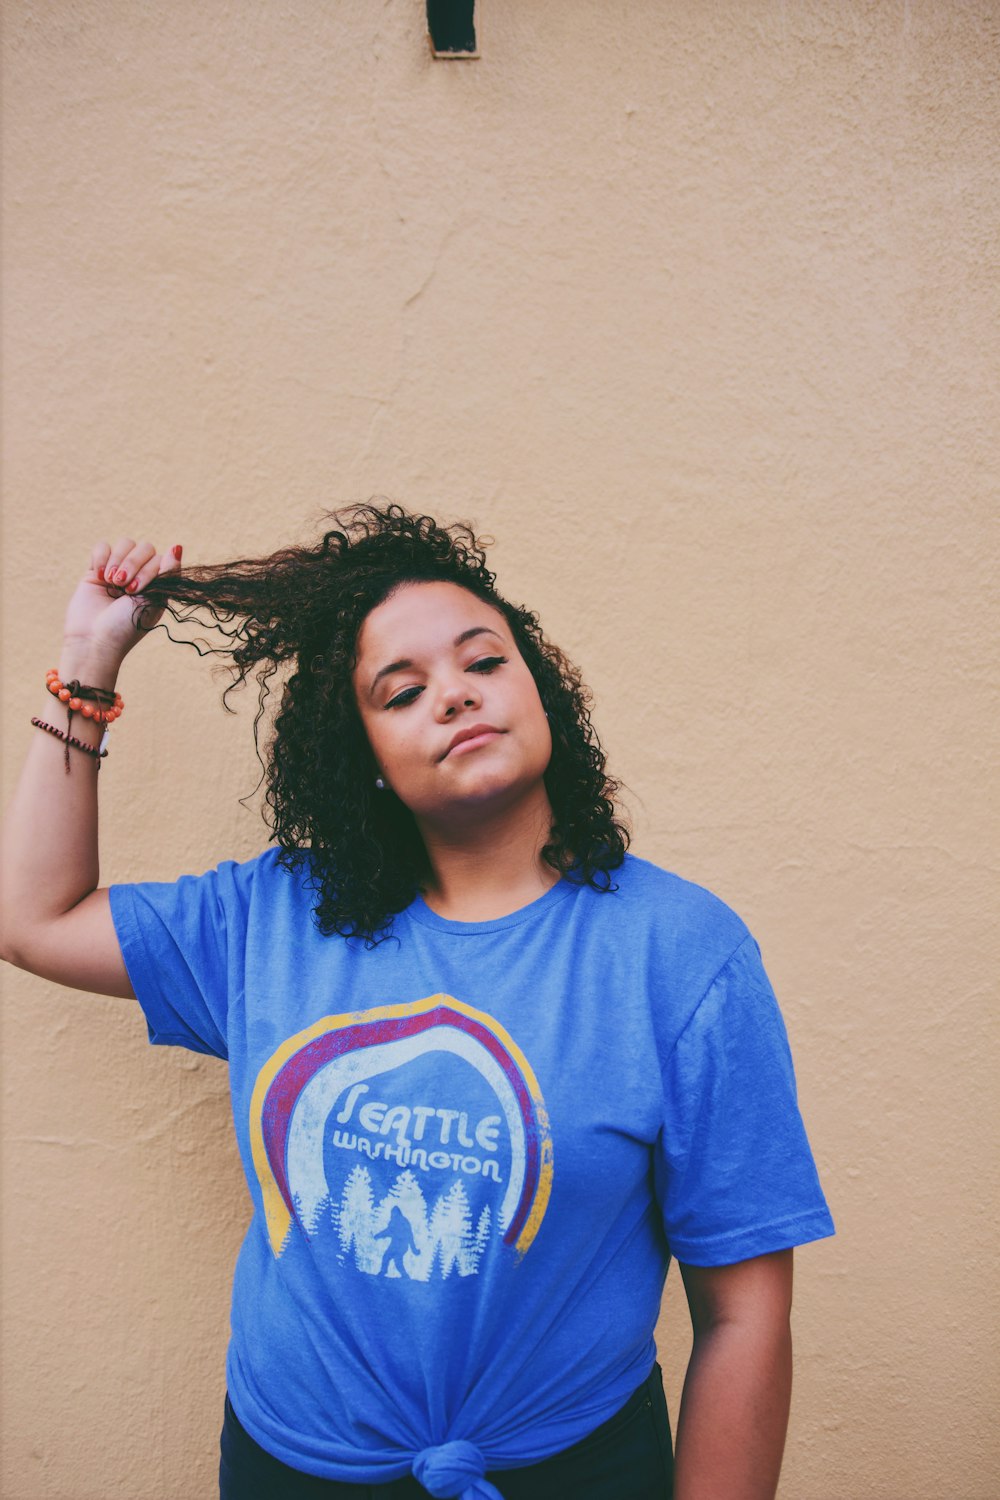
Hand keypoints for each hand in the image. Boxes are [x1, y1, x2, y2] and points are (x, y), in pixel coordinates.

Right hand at [62, 537, 183, 669]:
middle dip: (133, 565)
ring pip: (125, 543)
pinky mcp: (96, 570)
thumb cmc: (127, 626)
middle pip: (144, 548)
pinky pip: (103, 546)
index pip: (161, 558)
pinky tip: (99, 575)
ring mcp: (118, 571)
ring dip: (118, 561)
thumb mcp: (153, 601)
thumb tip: (177, 547)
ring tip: (110, 581)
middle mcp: (139, 576)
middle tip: (123, 588)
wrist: (94, 639)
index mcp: (157, 585)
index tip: (136, 591)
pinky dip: (101, 557)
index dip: (149, 569)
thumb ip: (167, 574)